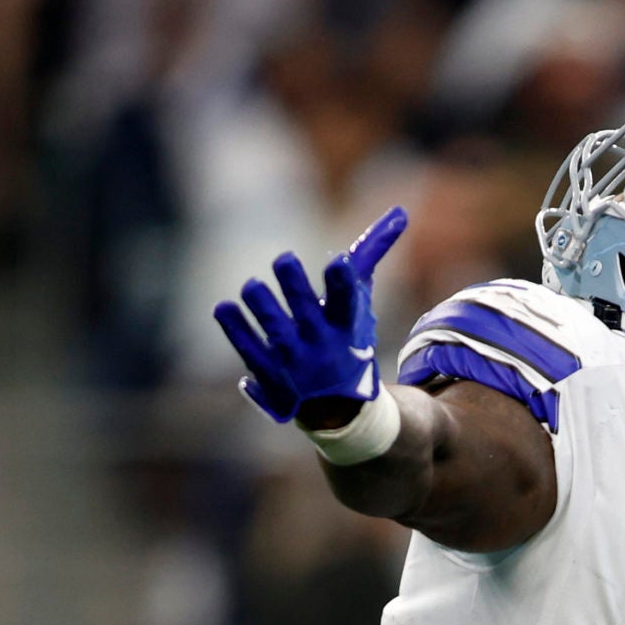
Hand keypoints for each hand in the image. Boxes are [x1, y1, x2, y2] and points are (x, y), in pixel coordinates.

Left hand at [213, 208, 408, 425]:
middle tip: (284, 259)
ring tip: (253, 286)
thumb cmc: (348, 345)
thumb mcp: (360, 305)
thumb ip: (370, 258)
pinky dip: (237, 329)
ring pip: (277, 331)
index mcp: (345, 327)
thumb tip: (399, 212)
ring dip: (264, 307)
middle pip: (306, 312)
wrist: (338, 412)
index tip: (338, 261)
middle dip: (296, 287)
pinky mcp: (269, 374)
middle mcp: (320, 345)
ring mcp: (293, 363)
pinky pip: (250, 350)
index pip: (346, 302)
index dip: (342, 282)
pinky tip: (225, 308)